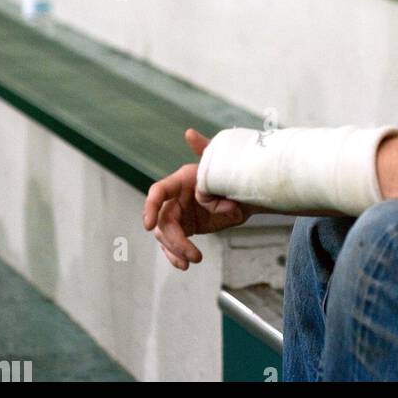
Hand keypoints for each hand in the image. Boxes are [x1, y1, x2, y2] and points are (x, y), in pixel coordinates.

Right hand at [142, 128, 254, 269]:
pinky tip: (185, 264)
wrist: (247, 194)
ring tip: (193, 260)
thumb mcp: (220, 163)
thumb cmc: (232, 174)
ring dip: (176, 251)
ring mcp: (179, 215)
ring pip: (166, 236)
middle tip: (192, 253)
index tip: (149, 226)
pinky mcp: (185, 228)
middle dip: (174, 240)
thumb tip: (189, 133)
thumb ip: (205, 150)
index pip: (158, 193)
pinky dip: (176, 256)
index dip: (150, 207)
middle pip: (162, 221)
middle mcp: (175, 198)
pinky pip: (174, 245)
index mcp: (180, 180)